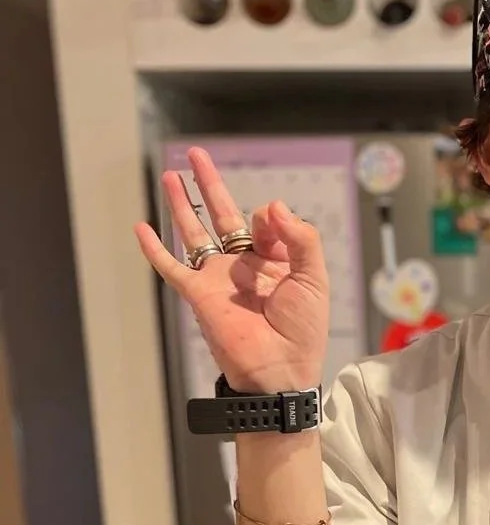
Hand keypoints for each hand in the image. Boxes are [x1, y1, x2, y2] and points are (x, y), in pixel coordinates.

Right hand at [133, 146, 329, 391]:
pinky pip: (171, 267)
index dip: (269, 217)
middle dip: (210, 185)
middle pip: (222, 216)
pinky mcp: (198, 294)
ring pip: (195, 234)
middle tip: (196, 155)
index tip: (273, 222)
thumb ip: (301, 239)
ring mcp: (218, 279)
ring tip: (172, 175)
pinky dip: (154, 249)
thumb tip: (272, 204)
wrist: (279, 369)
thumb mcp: (313, 280)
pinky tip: (141, 227)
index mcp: (275, 262)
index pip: (264, 223)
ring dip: (182, 206)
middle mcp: (244, 267)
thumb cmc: (303, 331)